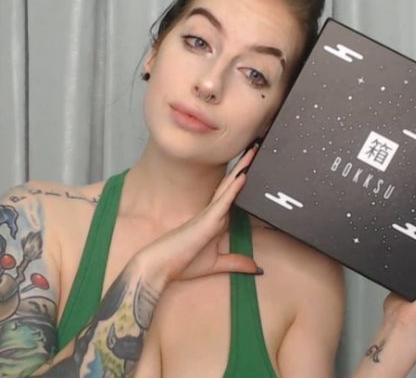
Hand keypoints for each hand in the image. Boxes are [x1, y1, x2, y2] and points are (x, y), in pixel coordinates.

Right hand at [136, 147, 260, 285]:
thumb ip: (235, 262)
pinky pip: (222, 201)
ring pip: (228, 188)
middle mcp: (212, 214)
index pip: (231, 196)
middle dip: (243, 168)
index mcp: (214, 221)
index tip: (253, 165)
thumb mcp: (215, 264)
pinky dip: (234, 188)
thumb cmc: (181, 262)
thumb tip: (255, 267)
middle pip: (231, 186)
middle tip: (255, 148)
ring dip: (242, 170)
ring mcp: (208, 215)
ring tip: (253, 152)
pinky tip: (243, 175)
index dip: (241, 180)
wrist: (160, 267)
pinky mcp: (205, 221)